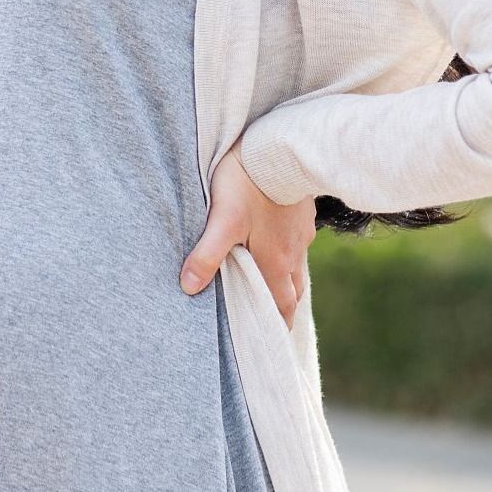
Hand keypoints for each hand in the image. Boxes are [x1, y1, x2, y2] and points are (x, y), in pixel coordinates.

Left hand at [180, 142, 316, 328]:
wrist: (282, 147)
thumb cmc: (249, 183)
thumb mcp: (222, 220)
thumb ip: (207, 254)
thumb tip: (189, 287)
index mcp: (276, 263)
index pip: (281, 308)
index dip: (277, 328)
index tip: (273, 344)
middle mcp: (293, 254)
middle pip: (293, 293)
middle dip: (283, 310)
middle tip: (273, 322)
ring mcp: (301, 233)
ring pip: (296, 267)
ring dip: (287, 281)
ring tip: (274, 288)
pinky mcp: (302, 212)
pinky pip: (298, 241)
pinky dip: (288, 252)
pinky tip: (277, 243)